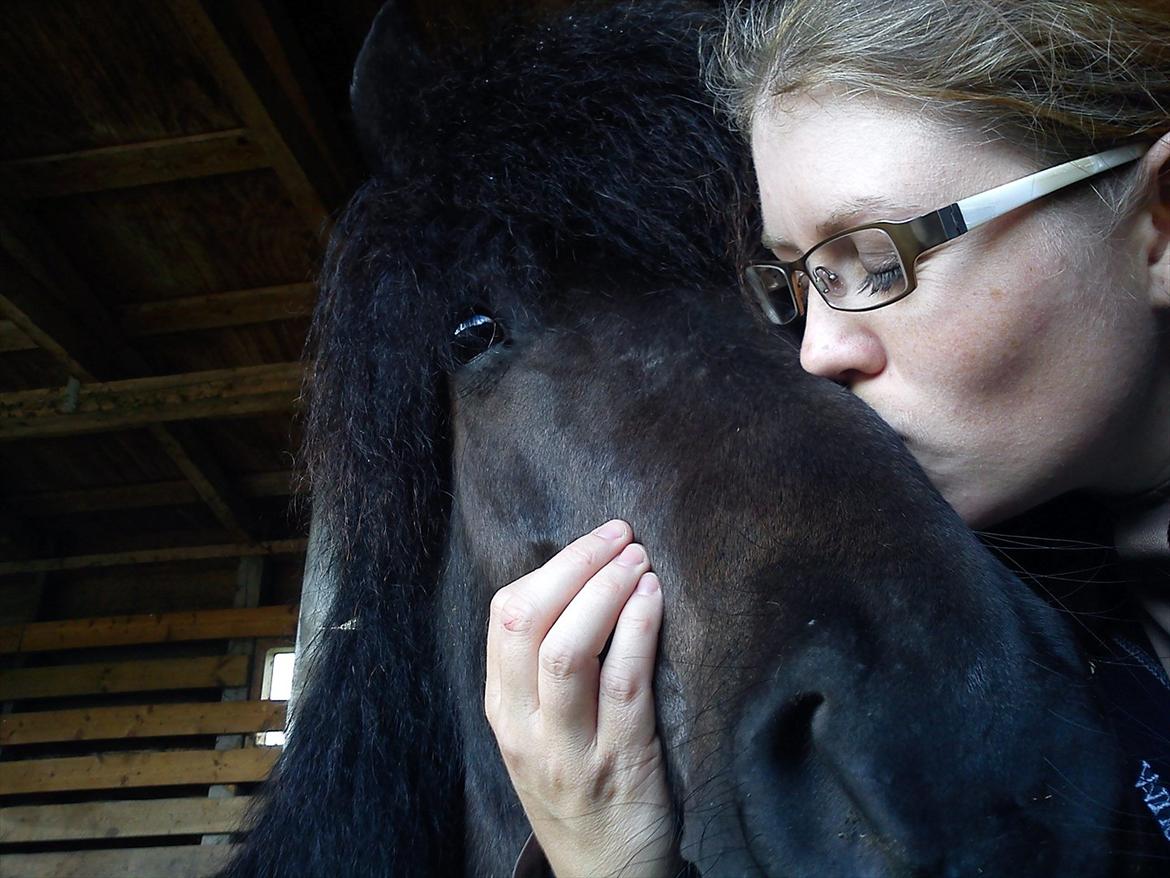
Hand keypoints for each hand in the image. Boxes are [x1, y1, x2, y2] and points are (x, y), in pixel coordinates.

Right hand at [485, 520, 680, 877]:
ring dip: (606, 590)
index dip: (552, 567)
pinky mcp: (620, 763)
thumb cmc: (579, 788)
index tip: (593, 540)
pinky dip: (637, 630)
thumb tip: (583, 582)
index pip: (505, 617)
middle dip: (576, 566)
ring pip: (569, 650)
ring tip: (638, 559)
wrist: (606, 875)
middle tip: (619, 535)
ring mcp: (568, 748)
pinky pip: (623, 684)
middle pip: (529, 623)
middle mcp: (524, 727)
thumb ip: (543, 671)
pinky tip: (653, 598)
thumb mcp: (538, 732)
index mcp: (503, 709)